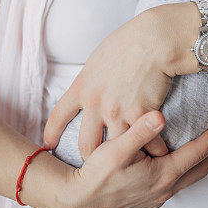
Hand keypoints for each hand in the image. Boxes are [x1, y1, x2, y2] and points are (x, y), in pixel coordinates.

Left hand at [43, 5, 198, 160]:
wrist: (155, 39)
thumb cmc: (131, 41)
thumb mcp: (100, 57)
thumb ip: (93, 77)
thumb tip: (92, 85)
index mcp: (82, 86)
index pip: (58, 115)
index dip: (51, 134)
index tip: (49, 145)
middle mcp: (95, 103)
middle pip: (86, 145)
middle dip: (91, 158)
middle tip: (98, 166)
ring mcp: (117, 112)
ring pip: (114, 150)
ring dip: (124, 159)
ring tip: (131, 168)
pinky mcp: (140, 116)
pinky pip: (145, 143)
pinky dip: (153, 150)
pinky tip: (158, 155)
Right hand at [60, 111, 207, 207]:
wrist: (79, 203)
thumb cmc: (96, 175)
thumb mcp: (115, 150)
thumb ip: (139, 132)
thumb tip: (160, 117)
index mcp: (162, 175)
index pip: (198, 152)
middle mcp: (165, 189)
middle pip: (201, 168)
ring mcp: (158, 196)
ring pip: (191, 176)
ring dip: (204, 160)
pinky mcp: (149, 198)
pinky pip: (179, 181)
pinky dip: (189, 168)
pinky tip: (184, 159)